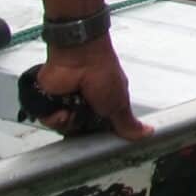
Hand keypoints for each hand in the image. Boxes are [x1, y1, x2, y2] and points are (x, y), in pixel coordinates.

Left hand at [32, 40, 153, 139]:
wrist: (80, 56)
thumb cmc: (103, 73)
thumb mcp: (120, 103)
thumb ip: (128, 123)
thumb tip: (148, 133)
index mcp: (103, 106)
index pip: (100, 130)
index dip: (99, 136)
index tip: (100, 139)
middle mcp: (84, 105)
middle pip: (80, 132)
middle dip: (82, 131)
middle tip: (87, 119)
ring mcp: (66, 103)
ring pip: (63, 128)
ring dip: (68, 123)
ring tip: (72, 111)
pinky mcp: (48, 101)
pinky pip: (47, 120)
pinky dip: (54, 118)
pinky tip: (61, 110)